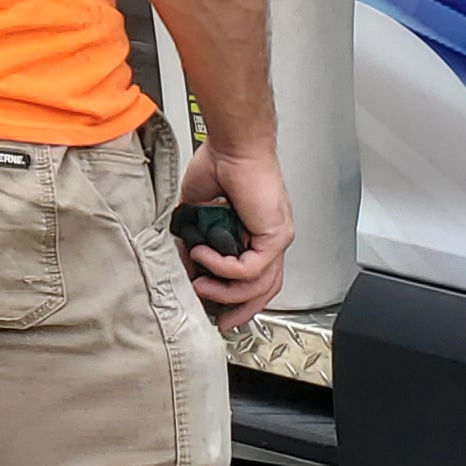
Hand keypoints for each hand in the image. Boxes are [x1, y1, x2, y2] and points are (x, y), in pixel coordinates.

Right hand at [179, 140, 293, 331]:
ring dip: (225, 292)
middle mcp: (272, 238)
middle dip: (241, 310)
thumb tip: (188, 267)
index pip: (257, 277)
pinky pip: (249, 269)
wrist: (232, 144)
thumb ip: (197, 240)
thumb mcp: (200, 212)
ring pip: (258, 285)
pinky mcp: (275, 235)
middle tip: (220, 321)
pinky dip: (223, 268)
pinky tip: (204, 256)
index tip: (218, 309)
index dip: (239, 298)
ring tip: (200, 284)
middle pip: (266, 290)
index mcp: (257, 233)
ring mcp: (277, 238)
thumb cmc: (219, 165)